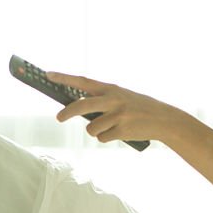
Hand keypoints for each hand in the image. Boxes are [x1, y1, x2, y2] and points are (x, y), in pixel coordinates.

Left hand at [46, 71, 187, 144]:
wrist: (164, 120)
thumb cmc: (140, 108)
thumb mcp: (122, 97)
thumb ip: (103, 100)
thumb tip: (80, 110)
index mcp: (112, 88)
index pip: (83, 81)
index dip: (65, 78)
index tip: (48, 75)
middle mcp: (113, 100)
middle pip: (81, 106)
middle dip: (67, 112)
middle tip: (58, 118)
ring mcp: (118, 115)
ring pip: (91, 128)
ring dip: (97, 131)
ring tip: (112, 128)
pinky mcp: (122, 130)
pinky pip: (102, 138)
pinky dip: (107, 138)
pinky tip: (121, 133)